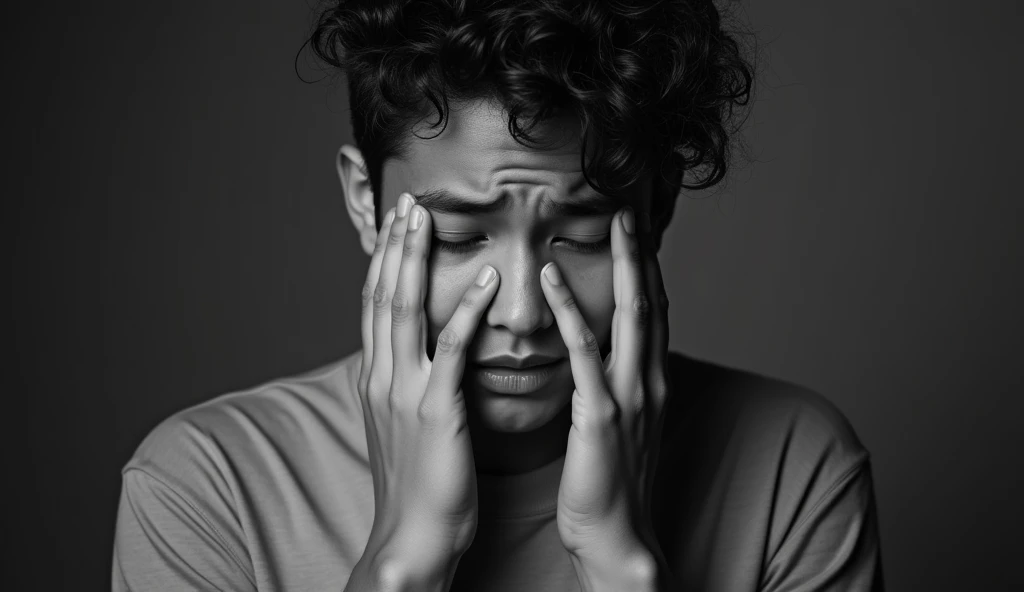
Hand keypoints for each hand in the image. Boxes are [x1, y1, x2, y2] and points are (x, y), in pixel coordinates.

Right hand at [351, 193, 499, 586]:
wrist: (411, 537)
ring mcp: (405, 391)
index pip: (376, 306)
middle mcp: (383, 377)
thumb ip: (407, 385)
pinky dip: (467, 309)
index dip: (384, 262)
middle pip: (382, 296)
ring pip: (404, 310)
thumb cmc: (418, 486)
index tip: (395, 224)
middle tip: (404, 202)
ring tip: (423, 218)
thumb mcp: (404, 425)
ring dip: (413, 260)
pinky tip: (485, 278)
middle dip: (392, 246)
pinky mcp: (435, 410)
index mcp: (377, 379)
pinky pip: (451, 348)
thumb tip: (414, 358)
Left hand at [540, 207, 672, 589]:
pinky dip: (569, 310)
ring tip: (613, 222)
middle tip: (632, 209)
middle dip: (643, 254)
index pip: (653, 313)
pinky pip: (584, 352)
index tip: (637, 232)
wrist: (616, 536)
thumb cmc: (608, 483)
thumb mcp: (618, 425)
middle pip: (651, 302)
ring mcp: (629, 396)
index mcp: (650, 383)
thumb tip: (604, 361)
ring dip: (622, 265)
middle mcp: (648, 381)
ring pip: (630, 316)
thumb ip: (616, 387)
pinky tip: (551, 277)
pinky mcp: (603, 414)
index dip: (647, 270)